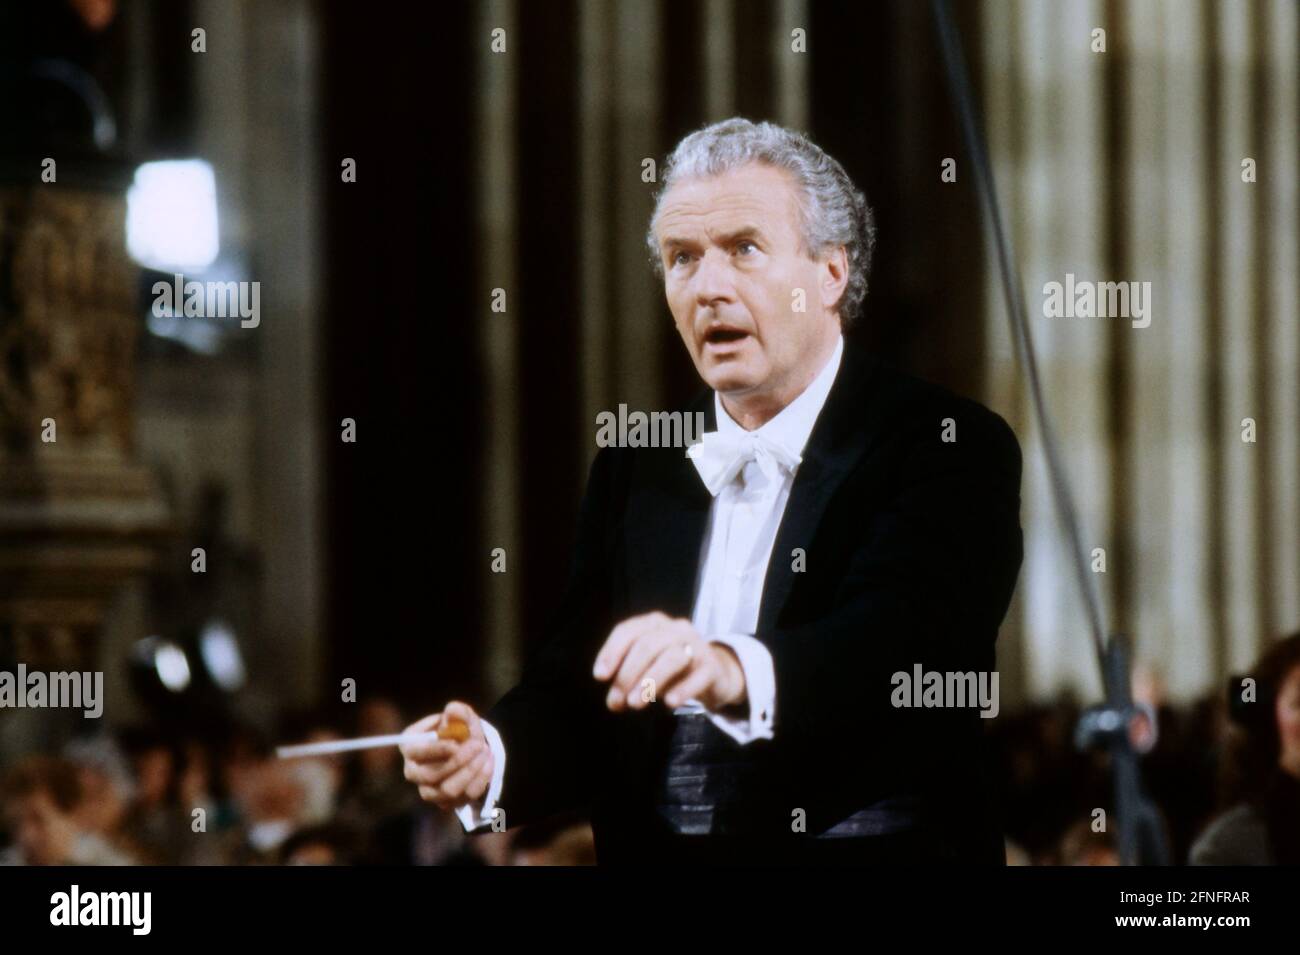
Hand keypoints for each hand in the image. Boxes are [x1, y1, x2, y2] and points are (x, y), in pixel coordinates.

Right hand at [399, 701, 492, 810]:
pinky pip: (464, 797)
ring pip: (448, 790)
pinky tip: (488, 763)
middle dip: (457, 761)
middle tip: (478, 745)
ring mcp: (428, 790)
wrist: (471, 749)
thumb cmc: (460, 730)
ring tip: (485, 752)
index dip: (435, 749)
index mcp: (409, 745)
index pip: (414, 751)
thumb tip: (451, 711)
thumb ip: (457, 711)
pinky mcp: (445, 802)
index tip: (455, 744)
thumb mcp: (461, 715)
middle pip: (430, 775)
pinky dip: (480, 779)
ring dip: (471, 771)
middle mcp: (413, 771)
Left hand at [592, 611, 745, 713]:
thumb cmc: (672, 669)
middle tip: (616, 701)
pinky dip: (683, 689)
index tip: (600, 676)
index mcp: (654, 624)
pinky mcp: (712, 667)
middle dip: (628, 674)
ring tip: (635, 703)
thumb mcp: (648, 667)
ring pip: (672, 657)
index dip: (611, 652)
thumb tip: (614, 701)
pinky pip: (698, 676)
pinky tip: (670, 703)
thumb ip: (629, 679)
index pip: (628, 630)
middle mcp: (676, 629)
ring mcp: (697, 645)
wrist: (715, 673)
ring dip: (650, 680)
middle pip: (647, 645)